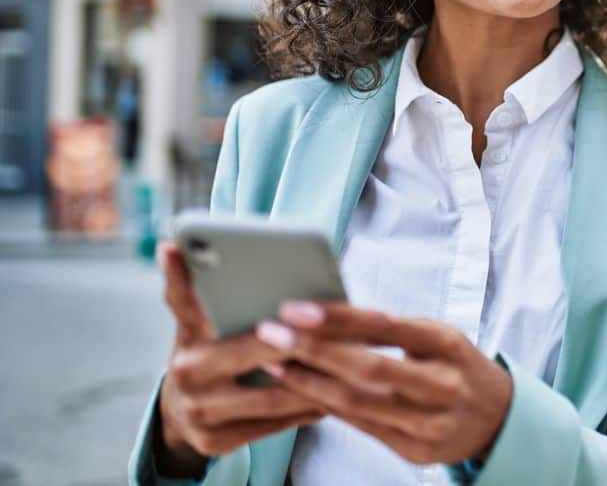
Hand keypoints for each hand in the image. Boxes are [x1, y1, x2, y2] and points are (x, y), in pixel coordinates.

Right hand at [154, 242, 326, 475]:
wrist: (179, 413)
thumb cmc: (203, 351)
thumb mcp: (193, 320)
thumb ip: (189, 288)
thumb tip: (169, 245)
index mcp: (188, 341)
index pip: (213, 314)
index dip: (245, 300)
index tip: (286, 297)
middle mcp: (189, 380)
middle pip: (261, 355)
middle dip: (304, 342)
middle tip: (347, 328)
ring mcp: (202, 416)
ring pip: (274, 397)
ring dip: (317, 381)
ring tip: (355, 363)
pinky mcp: (217, 444)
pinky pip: (275, 425)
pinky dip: (308, 410)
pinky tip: (337, 396)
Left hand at [254, 302, 513, 464]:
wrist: (498, 416)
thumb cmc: (455, 364)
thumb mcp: (436, 336)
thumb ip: (390, 330)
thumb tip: (325, 314)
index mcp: (447, 343)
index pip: (386, 327)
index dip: (338, 318)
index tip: (296, 309)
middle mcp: (442, 384)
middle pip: (368, 368)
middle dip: (313, 350)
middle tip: (270, 334)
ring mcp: (431, 422)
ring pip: (359, 403)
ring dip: (310, 384)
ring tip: (274, 364)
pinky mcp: (417, 451)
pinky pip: (362, 427)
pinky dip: (328, 408)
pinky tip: (301, 392)